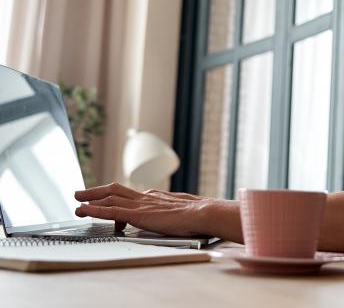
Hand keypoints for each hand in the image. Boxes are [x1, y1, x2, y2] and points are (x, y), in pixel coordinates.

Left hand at [75, 183, 210, 236]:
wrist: (202, 213)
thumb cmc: (198, 215)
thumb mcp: (183, 210)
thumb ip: (174, 212)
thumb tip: (176, 216)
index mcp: (156, 197)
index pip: (131, 195)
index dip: (116, 196)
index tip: (107, 198)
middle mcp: (146, 197)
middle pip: (116, 190)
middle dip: (97, 191)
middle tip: (82, 192)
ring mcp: (141, 205)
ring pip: (110, 198)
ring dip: (91, 199)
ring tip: (77, 202)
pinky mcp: (138, 215)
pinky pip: (111, 211)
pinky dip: (94, 210)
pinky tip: (83, 211)